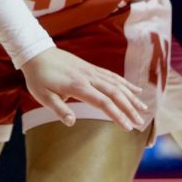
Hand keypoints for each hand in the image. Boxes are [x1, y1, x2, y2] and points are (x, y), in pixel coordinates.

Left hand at [20, 47, 144, 129]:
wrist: (37, 53)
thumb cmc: (38, 77)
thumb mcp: (42, 95)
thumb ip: (58, 108)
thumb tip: (71, 122)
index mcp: (77, 86)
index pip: (102, 102)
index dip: (117, 115)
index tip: (128, 127)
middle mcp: (88, 77)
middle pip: (114, 93)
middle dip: (129, 108)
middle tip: (140, 122)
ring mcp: (92, 71)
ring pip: (117, 83)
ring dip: (131, 96)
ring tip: (144, 109)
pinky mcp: (91, 68)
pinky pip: (112, 76)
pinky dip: (125, 83)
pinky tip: (135, 90)